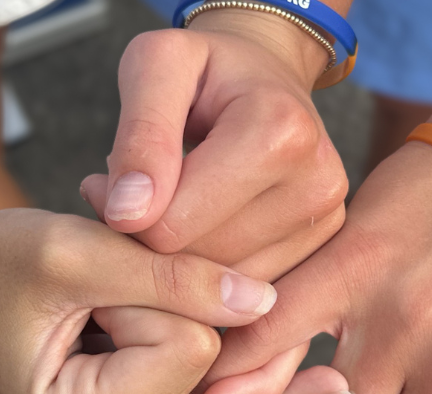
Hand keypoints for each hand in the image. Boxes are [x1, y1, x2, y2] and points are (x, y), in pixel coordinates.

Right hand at [0, 207, 276, 393]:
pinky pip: (196, 377)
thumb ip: (174, 277)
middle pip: (202, 362)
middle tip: (100, 285)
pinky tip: (172, 311)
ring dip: (167, 312)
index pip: (190, 348)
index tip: (93, 286)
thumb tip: (265, 301)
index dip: (151, 294)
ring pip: (204, 361)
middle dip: (163, 305)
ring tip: (104, 297)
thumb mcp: (78, 254)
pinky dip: (184, 332)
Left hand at [79, 9, 347, 280]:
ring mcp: (327, 221)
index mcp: (279, 133)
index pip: (173, 225)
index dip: (123, 214)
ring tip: (167, 204)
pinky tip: (197, 225)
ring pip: (222, 284)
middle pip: (200, 261)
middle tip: (129, 196)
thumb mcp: (156, 67)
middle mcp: (317, 185)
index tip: (105, 182)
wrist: (268, 73)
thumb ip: (140, 137)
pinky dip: (210, 267)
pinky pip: (245, 287)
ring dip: (180, 255)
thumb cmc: (206, 68)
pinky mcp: (323, 245)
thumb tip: (128, 215)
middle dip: (151, 237)